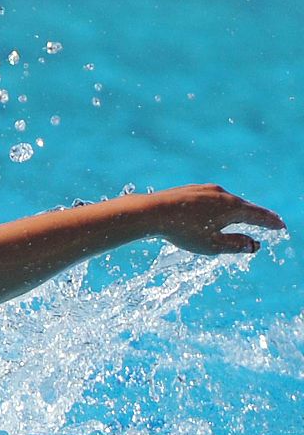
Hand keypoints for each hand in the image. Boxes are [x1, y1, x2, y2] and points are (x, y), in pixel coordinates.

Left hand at [147, 184, 285, 254]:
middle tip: (269, 221)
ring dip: (236, 212)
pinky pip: (211, 200)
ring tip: (244, 218)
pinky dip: (219, 208)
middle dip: (256, 216)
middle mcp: (223, 194)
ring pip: (227, 202)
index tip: (280, 226)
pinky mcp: (191, 190)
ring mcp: (206, 190)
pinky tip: (214, 213)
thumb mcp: (212, 245)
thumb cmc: (183, 231)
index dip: (270, 222)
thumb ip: (235, 245)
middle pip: (244, 207)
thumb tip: (254, 245)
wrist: (153, 212)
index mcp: (232, 207)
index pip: (258, 216)